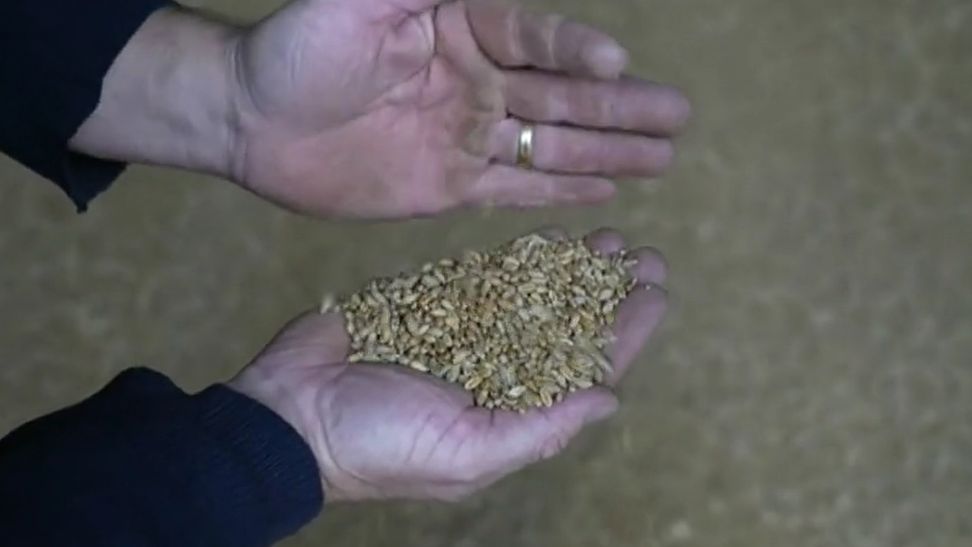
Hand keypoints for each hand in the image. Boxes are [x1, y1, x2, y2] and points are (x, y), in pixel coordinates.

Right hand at [228, 229, 668, 501]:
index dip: (624, 332)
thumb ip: (540, 430)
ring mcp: (463, 332)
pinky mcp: (428, 302)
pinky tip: (547, 239)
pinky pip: (483, 277)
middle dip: (607, 291)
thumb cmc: (377, 448)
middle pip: (566, 325)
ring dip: (572, 269)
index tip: (656, 293)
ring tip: (609, 238)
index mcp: (511, 411)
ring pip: (532, 295)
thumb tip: (609, 403)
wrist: (291, 415)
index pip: (583, 369)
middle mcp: (495, 370)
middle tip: (644, 255)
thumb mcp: (465, 455)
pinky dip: (517, 258)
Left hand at [229, 0, 691, 217]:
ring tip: (664, 156)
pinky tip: (605, 192)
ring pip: (550, 144)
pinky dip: (559, 191)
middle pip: (562, 96)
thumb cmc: (298, 50)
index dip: (576, 50)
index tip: (616, 66)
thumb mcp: (362, 1)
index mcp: (463, 28)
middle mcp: (476, 81)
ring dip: (608, 151)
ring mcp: (466, 135)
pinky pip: (515, 188)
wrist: (249, 120)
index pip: (536, 38)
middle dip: (621, 107)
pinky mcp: (449, 185)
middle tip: (680, 116)